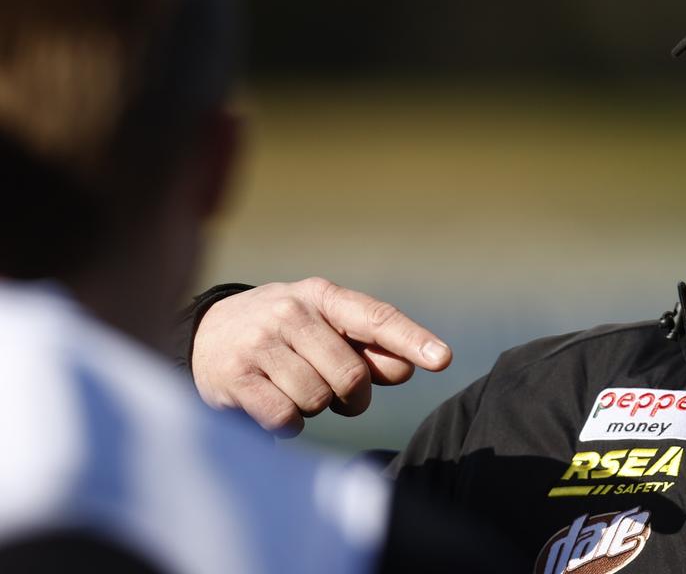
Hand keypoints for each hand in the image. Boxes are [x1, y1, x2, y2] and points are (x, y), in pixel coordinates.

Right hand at [190, 277, 451, 434]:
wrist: (207, 333)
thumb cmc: (287, 335)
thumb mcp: (326, 329)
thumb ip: (368, 349)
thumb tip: (404, 369)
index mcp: (322, 296)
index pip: (376, 318)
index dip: (412, 340)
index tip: (443, 359)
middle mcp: (290, 312)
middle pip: (351, 376)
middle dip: (353, 397)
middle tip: (337, 395)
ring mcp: (260, 343)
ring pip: (319, 400)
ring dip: (316, 409)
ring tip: (295, 391)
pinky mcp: (234, 377)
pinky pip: (285, 418)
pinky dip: (289, 425)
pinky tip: (275, 407)